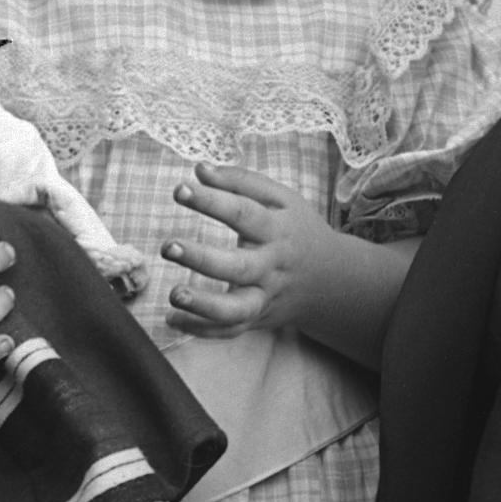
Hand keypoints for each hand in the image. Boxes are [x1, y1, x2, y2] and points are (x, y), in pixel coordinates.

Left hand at [163, 167, 412, 367]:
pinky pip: (230, 331)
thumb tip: (199, 170)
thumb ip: (241, 182)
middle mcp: (272, 267)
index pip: (244, 213)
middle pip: (238, 267)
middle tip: (168, 247)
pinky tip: (172, 320)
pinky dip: (202, 330)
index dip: (212, 201)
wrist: (332, 279)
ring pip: (236, 309)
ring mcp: (265, 297)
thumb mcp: (281, 199)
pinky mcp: (257, 319)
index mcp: (277, 230)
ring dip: (203, 305)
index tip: (180, 190)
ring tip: (174, 294)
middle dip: (202, 259)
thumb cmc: (296, 230)